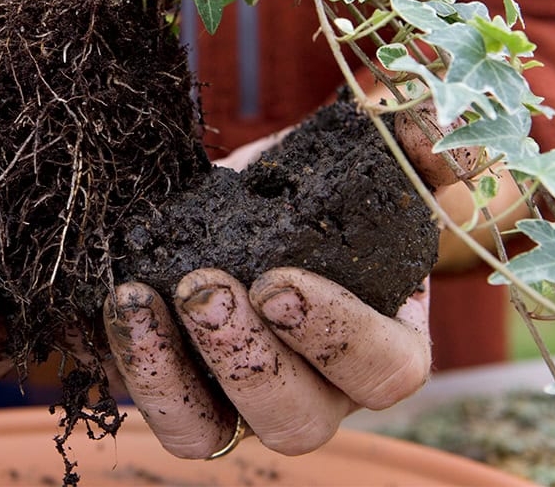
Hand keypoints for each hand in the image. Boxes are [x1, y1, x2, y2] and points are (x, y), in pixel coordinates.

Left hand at [101, 122, 430, 458]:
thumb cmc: (310, 191)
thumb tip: (428, 123)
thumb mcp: (354, 162)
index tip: (279, 280)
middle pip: (300, 418)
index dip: (335, 336)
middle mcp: (323, 392)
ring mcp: (251, 405)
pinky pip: (171, 418)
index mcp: (384, 343)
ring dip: (183, 371)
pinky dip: (141, 369)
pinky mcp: (191, 402)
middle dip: (251, 358)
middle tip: (208, 289)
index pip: (385, 371)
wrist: (238, 204)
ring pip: (227, 432)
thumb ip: (404, 141)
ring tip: (149, 296)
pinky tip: (126, 301)